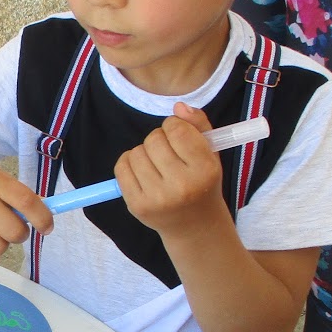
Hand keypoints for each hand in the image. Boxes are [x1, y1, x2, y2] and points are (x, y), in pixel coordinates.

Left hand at [113, 103, 224, 236]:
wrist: (194, 225)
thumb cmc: (202, 182)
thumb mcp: (210, 153)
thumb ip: (198, 125)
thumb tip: (178, 106)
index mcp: (205, 170)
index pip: (177, 130)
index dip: (173, 125)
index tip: (177, 133)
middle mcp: (182, 186)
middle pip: (154, 139)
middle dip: (158, 139)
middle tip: (168, 152)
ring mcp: (157, 198)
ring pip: (136, 152)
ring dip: (144, 152)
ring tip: (157, 164)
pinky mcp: (137, 205)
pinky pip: (121, 167)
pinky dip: (128, 163)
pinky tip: (142, 171)